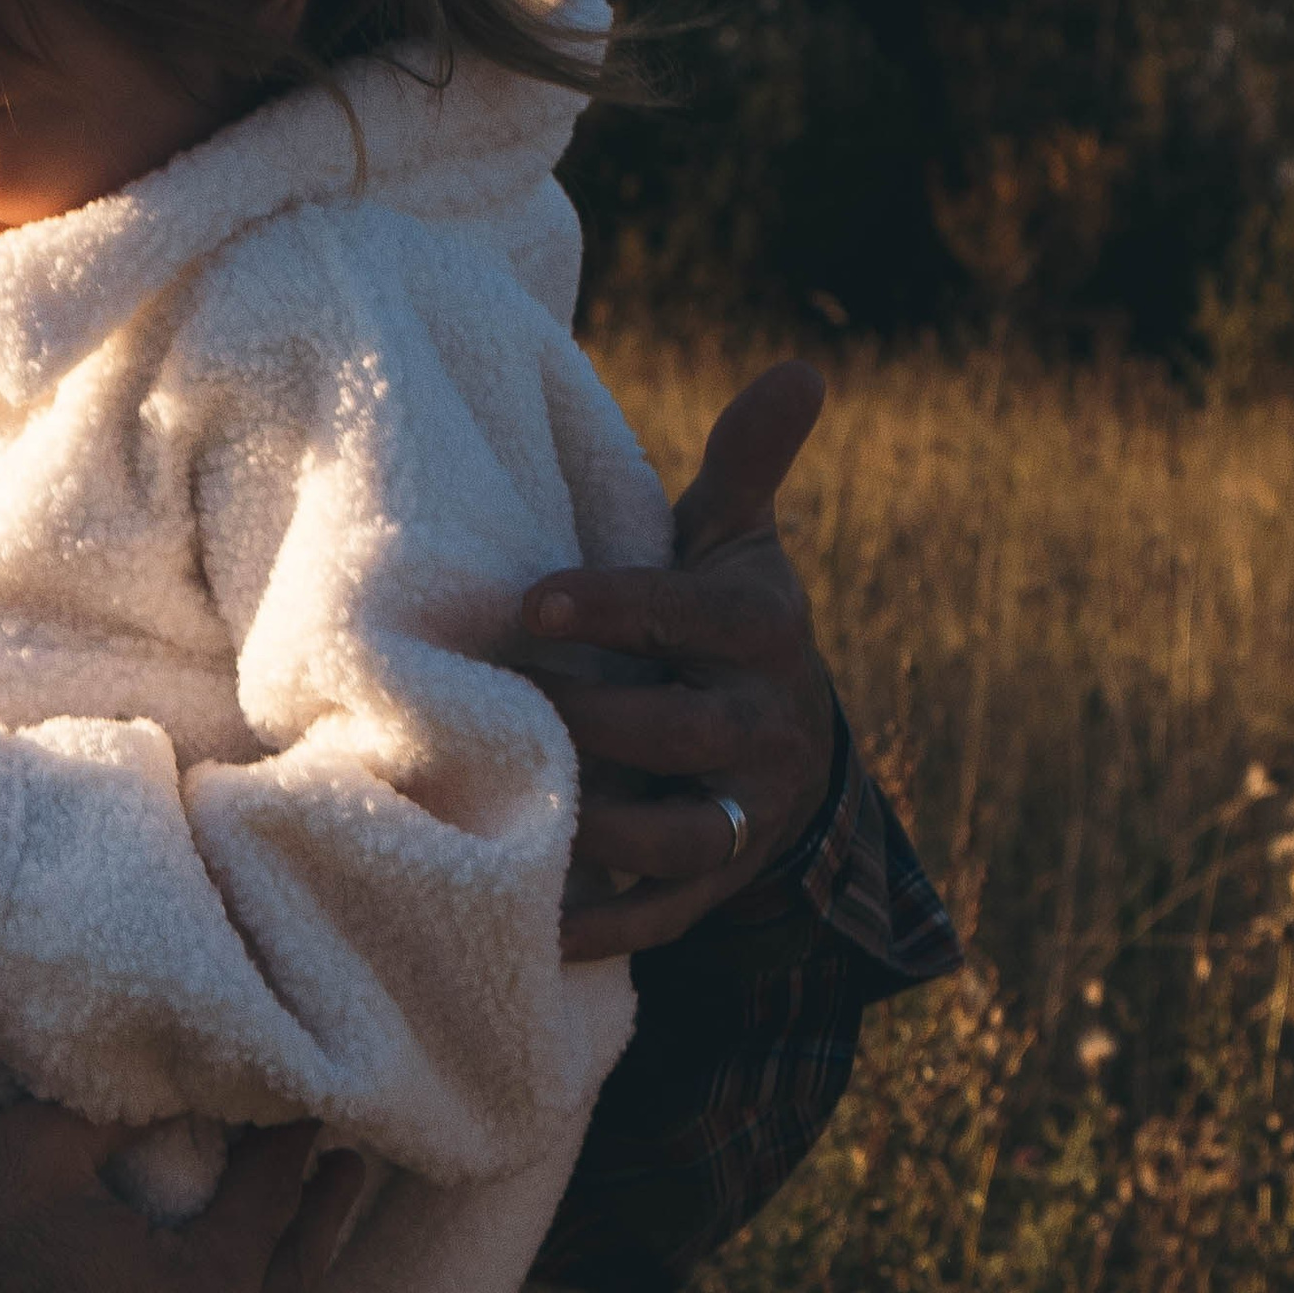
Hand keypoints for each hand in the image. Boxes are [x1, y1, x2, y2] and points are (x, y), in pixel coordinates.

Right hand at [0, 1104, 364, 1292]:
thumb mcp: (33, 1153)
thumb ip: (106, 1109)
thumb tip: (154, 1083)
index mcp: (216, 1288)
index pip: (276, 1191)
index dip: (295, 1140)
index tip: (311, 1103)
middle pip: (296, 1274)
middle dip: (324, 1215)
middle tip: (350, 1170)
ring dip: (270, 1289)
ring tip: (281, 1247)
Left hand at [525, 359, 835, 962]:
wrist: (785, 747)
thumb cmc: (722, 620)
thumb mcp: (734, 541)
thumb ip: (746, 463)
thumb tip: (803, 367)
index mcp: (762, 631)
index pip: (690, 617)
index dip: (612, 609)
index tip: (530, 605)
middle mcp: (762, 726)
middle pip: (679, 731)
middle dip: (588, 721)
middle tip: (490, 706)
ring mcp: (741, 813)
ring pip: (677, 835)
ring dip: (594, 827)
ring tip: (508, 805)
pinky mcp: (713, 885)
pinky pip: (660, 919)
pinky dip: (598, 925)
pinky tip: (529, 920)